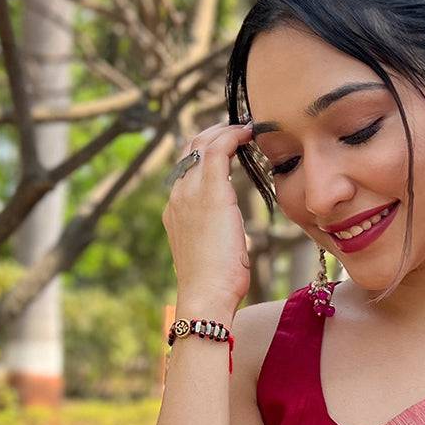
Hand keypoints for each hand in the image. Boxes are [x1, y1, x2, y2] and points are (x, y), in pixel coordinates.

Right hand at [162, 118, 256, 316]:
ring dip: (224, 132)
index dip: (205, 153)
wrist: (205, 295)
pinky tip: (248, 133)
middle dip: (212, 134)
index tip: (225, 148)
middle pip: (189, 150)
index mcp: (175, 210)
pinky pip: (217, 150)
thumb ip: (217, 237)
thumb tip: (231, 239)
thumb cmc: (215, 286)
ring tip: (245, 129)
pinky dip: (232, 136)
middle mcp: (177, 196)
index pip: (186, 170)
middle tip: (236, 131)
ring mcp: (190, 192)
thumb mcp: (213, 254)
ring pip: (201, 144)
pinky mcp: (210, 193)